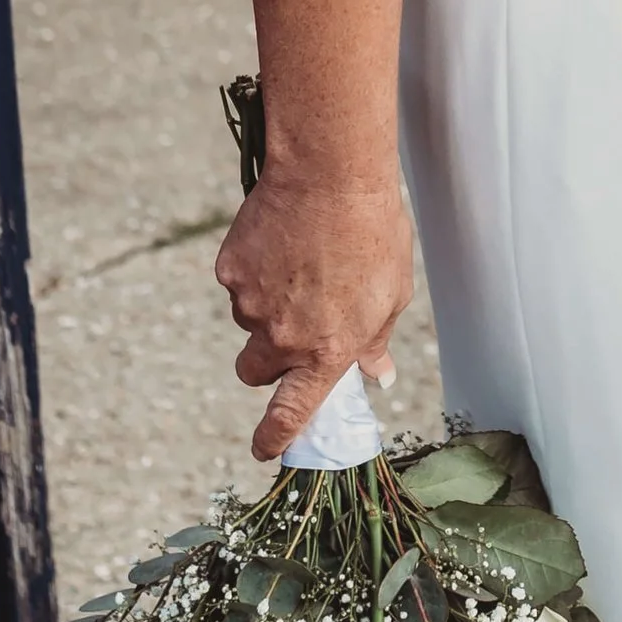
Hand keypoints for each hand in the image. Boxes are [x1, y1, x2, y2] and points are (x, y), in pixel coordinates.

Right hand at [215, 165, 412, 463]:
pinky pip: (238, 283)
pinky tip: (282, 239)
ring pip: (249, 321)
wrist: (331, 173)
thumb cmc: (373, 229)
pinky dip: (255, 268)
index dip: (274, 437)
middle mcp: (284, 337)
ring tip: (303, 259)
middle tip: (293, 323)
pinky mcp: (230, 272)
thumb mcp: (391, 292)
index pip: (292, 413)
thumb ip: (375, 340)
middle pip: (255, 371)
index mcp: (328, 349)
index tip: (264, 449)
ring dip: (268, 304)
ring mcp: (251, 305)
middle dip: (268, 359)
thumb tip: (377, 374)